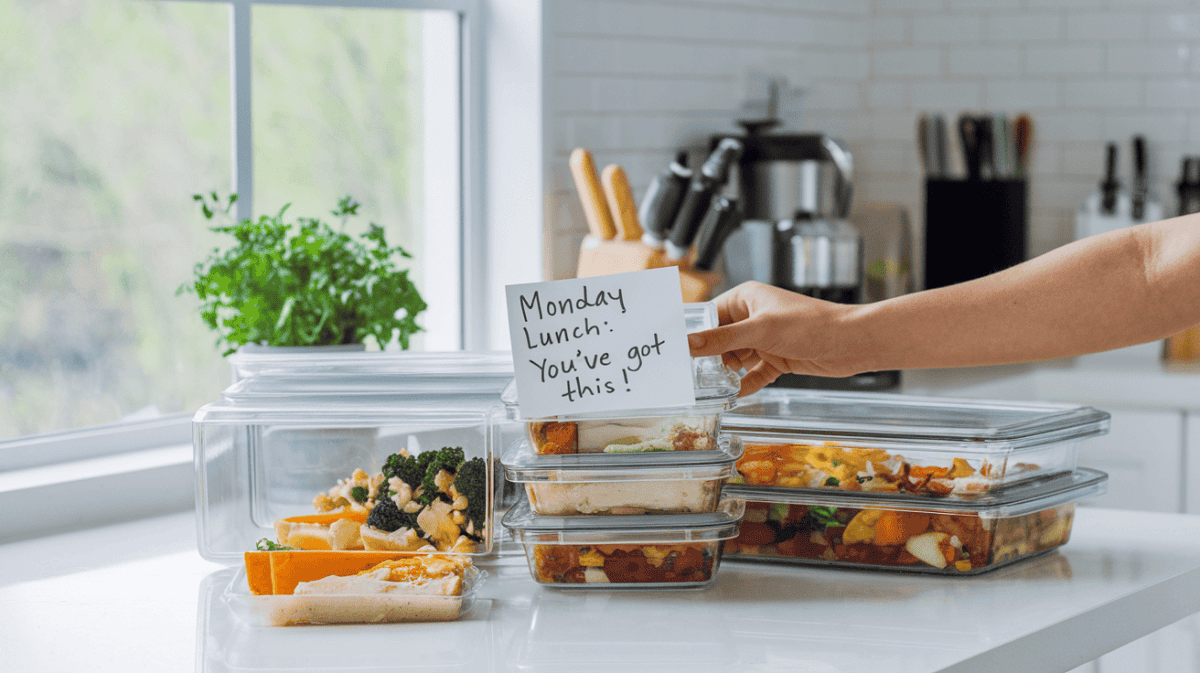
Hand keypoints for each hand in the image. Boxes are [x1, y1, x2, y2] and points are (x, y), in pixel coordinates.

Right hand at [687, 282, 859, 395]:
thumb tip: (688, 343)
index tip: (674, 348)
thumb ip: (721, 339)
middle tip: (688, 375)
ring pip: (735, 358)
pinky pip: (754, 374)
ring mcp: (765, 340)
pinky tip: (733, 396)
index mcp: (747, 299)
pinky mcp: (778, 359)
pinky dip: (745, 384)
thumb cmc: (811, 324)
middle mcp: (754, 318)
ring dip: (726, 373)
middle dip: (708, 357)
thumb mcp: (760, 331)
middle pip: (720, 340)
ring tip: (708, 387)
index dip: (692, 332)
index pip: (709, 314)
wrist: (850, 343)